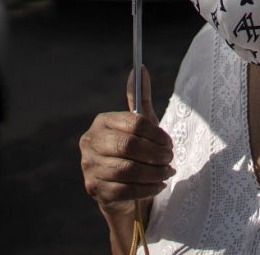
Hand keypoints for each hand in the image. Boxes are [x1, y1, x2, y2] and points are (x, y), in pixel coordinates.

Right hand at [79, 67, 173, 214]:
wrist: (123, 190)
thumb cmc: (135, 151)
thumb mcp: (141, 126)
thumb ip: (141, 98)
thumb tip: (141, 69)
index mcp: (102, 122)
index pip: (133, 123)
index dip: (156, 134)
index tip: (169, 142)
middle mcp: (90, 143)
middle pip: (129, 146)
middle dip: (155, 153)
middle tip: (170, 158)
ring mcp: (90, 168)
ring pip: (128, 169)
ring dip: (154, 172)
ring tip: (168, 172)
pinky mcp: (95, 190)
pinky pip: (126, 190)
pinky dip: (148, 188)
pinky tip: (159, 185)